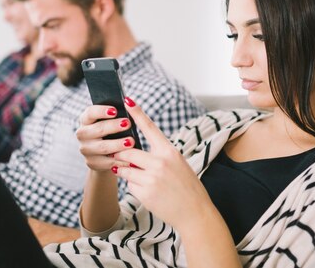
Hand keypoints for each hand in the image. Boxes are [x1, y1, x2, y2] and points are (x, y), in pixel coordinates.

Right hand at [76, 105, 137, 172]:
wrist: (105, 154)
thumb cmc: (111, 132)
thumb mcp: (111, 121)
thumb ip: (116, 115)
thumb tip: (129, 107)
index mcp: (86, 120)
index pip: (90, 113)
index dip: (101, 111)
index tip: (115, 110)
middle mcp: (82, 134)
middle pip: (97, 129)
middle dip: (113, 126)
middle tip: (127, 124)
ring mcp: (85, 149)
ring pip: (102, 147)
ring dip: (117, 144)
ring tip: (131, 142)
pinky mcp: (91, 163)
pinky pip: (106, 162)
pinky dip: (119, 160)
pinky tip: (130, 159)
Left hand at [113, 98, 214, 232]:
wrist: (195, 212)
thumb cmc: (186, 186)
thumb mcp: (177, 163)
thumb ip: (158, 155)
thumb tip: (134, 152)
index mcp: (169, 151)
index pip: (150, 128)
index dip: (137, 114)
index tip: (127, 100)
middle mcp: (160, 163)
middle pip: (129, 151)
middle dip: (121, 154)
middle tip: (119, 156)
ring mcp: (151, 178)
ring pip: (125, 168)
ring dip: (127, 171)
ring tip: (142, 178)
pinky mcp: (145, 193)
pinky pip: (129, 184)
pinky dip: (134, 186)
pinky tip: (148, 191)